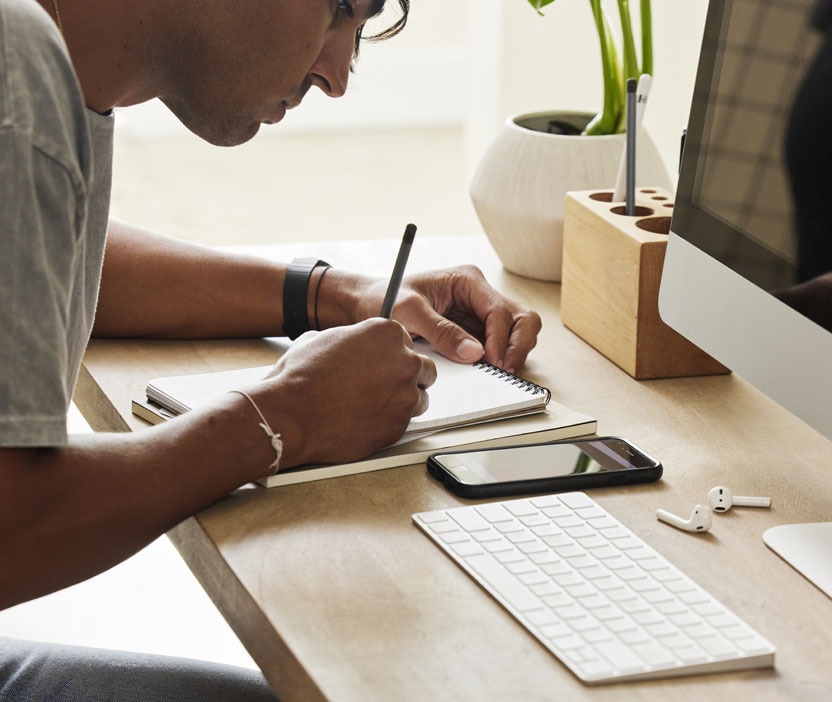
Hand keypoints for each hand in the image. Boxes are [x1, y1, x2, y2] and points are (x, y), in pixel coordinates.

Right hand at [249, 319, 436, 466]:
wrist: (291, 414)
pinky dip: (391, 422)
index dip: (392, 354)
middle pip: (423, 368)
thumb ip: (348, 339)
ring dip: (403, 401)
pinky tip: (367, 420)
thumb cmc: (300, 377)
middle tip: (384, 385)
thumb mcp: (320, 339)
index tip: (383, 362)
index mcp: (386, 333)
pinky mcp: (400, 424)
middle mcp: (404, 361)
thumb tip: (349, 344)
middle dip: (406, 377)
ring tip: (374, 405)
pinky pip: (406, 422)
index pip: (405, 341)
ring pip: (420, 397)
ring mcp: (405, 394)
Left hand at [360, 266, 540, 373]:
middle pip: (522, 318)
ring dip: (513, 353)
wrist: (369, 305)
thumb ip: (440, 331)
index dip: (501, 339)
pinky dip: (500, 360)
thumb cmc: (385, 299)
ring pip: (518, 332)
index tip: (492, 362)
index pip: (500, 310)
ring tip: (498, 375)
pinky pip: (500, 346)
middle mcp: (480, 295)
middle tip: (506, 372)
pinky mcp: (475, 332)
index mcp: (467, 280)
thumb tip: (475, 353)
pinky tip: (487, 373)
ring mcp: (479, 313)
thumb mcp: (407, 313)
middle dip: (519, 345)